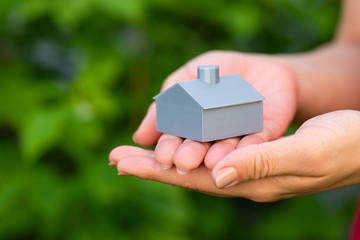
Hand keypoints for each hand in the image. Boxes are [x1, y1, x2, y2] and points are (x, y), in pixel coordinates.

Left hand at [110, 110, 359, 201]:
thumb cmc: (343, 146)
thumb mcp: (306, 151)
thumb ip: (262, 162)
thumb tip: (218, 174)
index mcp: (253, 182)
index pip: (194, 178)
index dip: (156, 169)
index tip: (122, 161)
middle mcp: (245, 180)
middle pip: (188, 175)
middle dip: (150, 165)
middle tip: (115, 157)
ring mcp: (249, 171)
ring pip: (197, 165)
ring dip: (165, 157)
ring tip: (135, 152)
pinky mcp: (255, 158)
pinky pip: (212, 155)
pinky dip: (188, 149)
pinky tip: (177, 144)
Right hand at [130, 51, 297, 172]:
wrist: (259, 65)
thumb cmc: (218, 73)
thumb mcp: (186, 78)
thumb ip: (166, 102)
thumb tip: (139, 137)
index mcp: (193, 131)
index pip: (176, 142)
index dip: (168, 149)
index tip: (162, 157)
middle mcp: (215, 139)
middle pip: (200, 149)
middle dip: (190, 155)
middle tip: (183, 162)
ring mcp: (242, 136)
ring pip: (229, 148)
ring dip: (219, 155)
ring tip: (209, 161)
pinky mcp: (267, 129)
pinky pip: (261, 138)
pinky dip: (251, 146)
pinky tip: (242, 153)